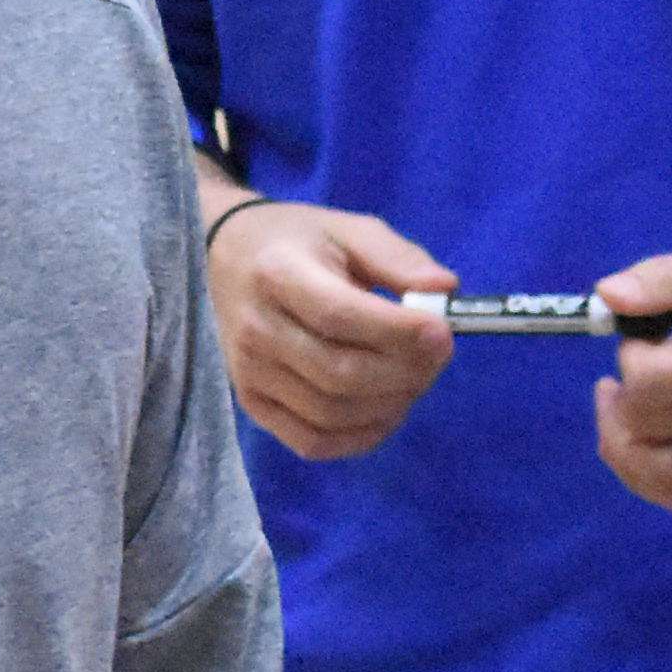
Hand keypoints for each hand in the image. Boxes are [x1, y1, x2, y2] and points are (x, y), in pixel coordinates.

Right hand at [208, 204, 459, 463]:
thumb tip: (445, 291)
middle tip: (439, 354)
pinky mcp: (253, 405)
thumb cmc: (298, 243)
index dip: (396, 332)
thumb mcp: (349, 230)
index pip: (338, 316)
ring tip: (416, 377)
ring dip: (390, 404)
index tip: (443, 332)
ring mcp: (250, 374)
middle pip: (339, 372)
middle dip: (405, 371)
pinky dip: (361, 436)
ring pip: (332, 412)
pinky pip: (313, 442)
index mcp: (277, 274)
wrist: (226, 261)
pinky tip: (386, 409)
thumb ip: (397, 258)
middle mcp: (256, 330)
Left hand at [588, 241, 671, 516]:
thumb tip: (606, 296)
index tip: (650, 334)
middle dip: (626, 394)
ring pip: (655, 477)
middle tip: (648, 364)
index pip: (645, 385)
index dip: (629, 356)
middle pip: (643, 430)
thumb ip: (665, 278)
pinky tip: (651, 440)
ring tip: (627, 408)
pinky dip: (652, 476)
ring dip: (624, 444)